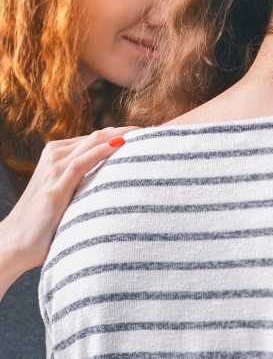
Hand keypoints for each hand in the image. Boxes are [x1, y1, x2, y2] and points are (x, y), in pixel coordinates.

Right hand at [0, 127, 135, 286]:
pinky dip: (105, 151)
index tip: (149, 135)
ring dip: (123, 136)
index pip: (97, 137)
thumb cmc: (43, 223)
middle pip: (99, 135)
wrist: (12, 244)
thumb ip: (86, 181)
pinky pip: (83, 161)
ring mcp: (53, 169)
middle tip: (155, 132)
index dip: (124, 133)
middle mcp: (55, 155)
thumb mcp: (67, 193)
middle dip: (129, 131)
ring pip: (94, 142)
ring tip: (148, 134)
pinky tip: (124, 145)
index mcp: (57, 154)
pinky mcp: (55, 186)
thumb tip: (119, 180)